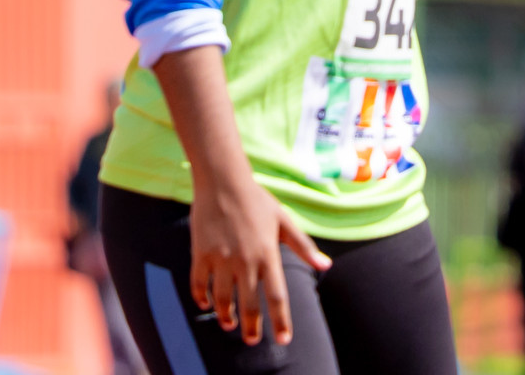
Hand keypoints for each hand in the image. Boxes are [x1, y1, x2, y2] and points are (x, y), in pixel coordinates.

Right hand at [189, 178, 331, 345]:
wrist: (224, 182)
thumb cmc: (258, 201)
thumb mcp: (285, 222)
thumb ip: (304, 247)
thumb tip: (326, 266)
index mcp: (269, 254)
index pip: (277, 296)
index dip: (280, 321)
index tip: (284, 339)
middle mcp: (245, 261)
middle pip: (249, 305)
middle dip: (251, 328)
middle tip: (252, 341)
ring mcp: (221, 259)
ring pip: (222, 300)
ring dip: (226, 317)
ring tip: (231, 325)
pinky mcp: (200, 255)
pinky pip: (198, 285)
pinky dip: (202, 299)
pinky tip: (207, 305)